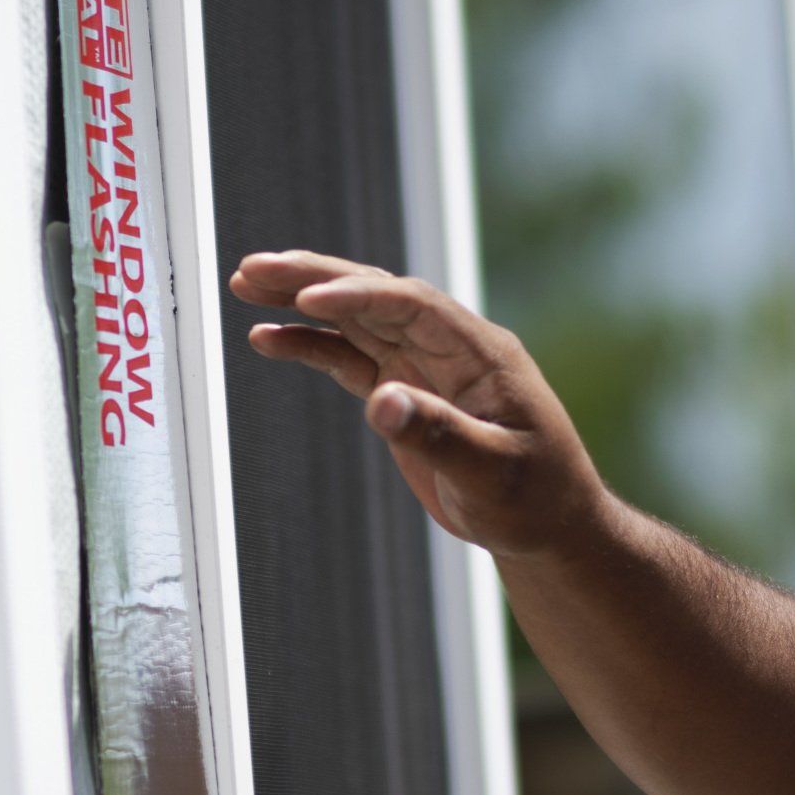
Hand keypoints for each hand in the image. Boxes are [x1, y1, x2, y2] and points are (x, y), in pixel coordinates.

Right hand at [229, 250, 611, 556]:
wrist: (548, 525)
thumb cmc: (536, 500)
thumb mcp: (494, 475)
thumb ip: (441, 436)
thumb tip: (383, 402)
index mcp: (483, 354)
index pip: (414, 306)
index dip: (361, 297)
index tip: (309, 300)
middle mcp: (452, 349)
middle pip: (377, 295)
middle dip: (316, 279)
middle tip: (254, 269)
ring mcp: (426, 367)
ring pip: (357, 320)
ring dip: (303, 303)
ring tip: (246, 286)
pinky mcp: (406, 393)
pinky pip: (351, 357)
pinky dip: (311, 346)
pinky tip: (268, 339)